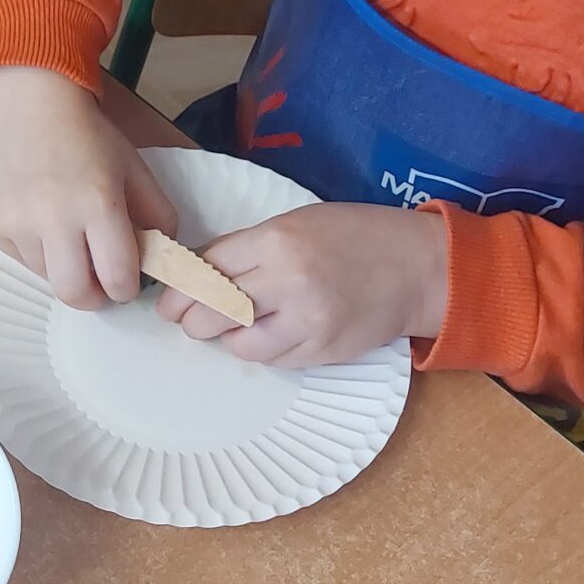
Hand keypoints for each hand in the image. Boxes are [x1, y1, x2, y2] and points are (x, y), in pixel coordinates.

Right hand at [0, 67, 178, 307]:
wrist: (29, 104)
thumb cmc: (88, 136)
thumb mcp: (134, 169)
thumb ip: (157, 215)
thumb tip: (161, 258)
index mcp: (98, 204)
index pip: (117, 278)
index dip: (126, 289)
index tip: (125, 283)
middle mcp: (53, 218)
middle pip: (75, 294)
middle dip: (93, 297)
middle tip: (98, 283)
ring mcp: (17, 223)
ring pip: (46, 276)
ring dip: (63, 267)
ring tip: (67, 235)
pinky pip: (20, 258)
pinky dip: (36, 250)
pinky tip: (39, 218)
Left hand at [157, 201, 447, 366]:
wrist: (415, 268)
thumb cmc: (353, 237)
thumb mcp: (296, 223)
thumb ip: (247, 248)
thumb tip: (195, 273)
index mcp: (277, 240)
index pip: (207, 268)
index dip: (181, 288)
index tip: (168, 299)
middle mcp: (289, 281)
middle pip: (213, 310)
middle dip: (192, 319)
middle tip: (189, 319)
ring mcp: (307, 321)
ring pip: (239, 345)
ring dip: (226, 339)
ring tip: (230, 328)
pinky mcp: (323, 351)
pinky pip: (273, 360)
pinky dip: (260, 351)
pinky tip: (265, 335)